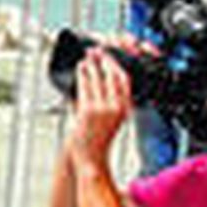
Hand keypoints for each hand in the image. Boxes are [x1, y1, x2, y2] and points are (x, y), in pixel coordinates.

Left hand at [70, 49, 132, 163]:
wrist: (89, 156)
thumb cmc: (97, 138)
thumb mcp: (110, 118)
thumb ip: (107, 100)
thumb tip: (99, 78)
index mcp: (124, 108)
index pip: (125, 80)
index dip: (118, 65)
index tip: (110, 57)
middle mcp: (117, 107)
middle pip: (113, 75)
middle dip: (105, 60)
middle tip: (98, 51)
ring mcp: (103, 108)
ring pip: (98, 78)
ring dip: (92, 64)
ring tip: (87, 57)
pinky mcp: (88, 110)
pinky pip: (86, 85)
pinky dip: (83, 73)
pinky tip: (80, 68)